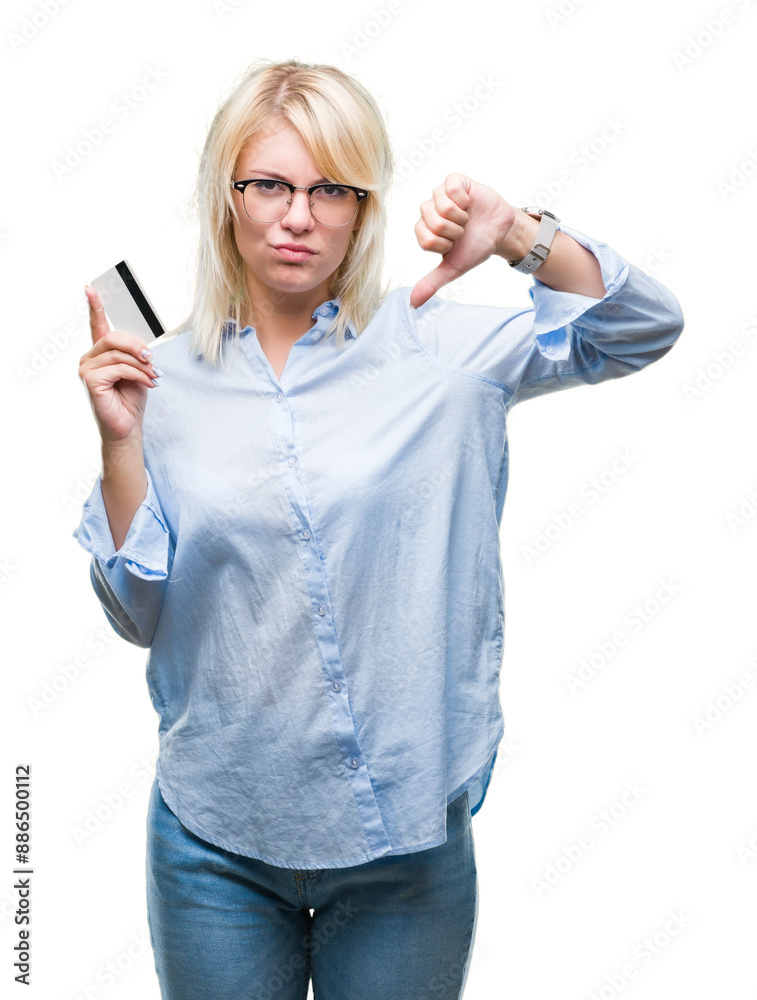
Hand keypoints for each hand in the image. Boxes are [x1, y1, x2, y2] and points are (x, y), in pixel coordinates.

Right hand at [78, 286, 159, 443]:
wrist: (128, 426)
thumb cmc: (130, 399)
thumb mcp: (137, 370)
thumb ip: (134, 354)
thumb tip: (142, 347)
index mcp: (100, 353)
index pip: (96, 326)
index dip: (94, 307)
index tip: (91, 289)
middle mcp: (90, 358)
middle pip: (113, 338)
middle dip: (136, 346)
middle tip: (151, 359)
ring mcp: (87, 369)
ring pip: (118, 354)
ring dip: (141, 365)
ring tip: (153, 376)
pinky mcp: (90, 380)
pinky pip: (119, 368)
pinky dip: (137, 374)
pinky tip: (147, 383)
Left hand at [410, 173, 517, 308]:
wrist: (500, 232)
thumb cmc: (475, 248)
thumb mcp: (453, 268)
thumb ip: (431, 283)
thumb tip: (412, 304)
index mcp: (424, 230)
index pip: (426, 239)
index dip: (445, 244)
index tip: (454, 244)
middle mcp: (428, 211)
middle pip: (433, 223)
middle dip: (454, 231)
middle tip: (462, 231)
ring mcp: (440, 194)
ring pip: (441, 205)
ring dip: (460, 217)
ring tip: (466, 218)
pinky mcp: (454, 182)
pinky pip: (450, 188)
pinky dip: (464, 200)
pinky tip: (469, 204)